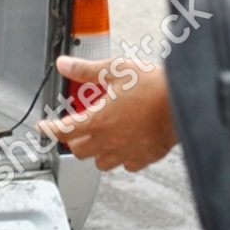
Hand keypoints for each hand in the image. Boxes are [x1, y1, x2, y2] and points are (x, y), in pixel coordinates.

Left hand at [36, 56, 176, 171]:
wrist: (186, 103)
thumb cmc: (153, 87)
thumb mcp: (115, 70)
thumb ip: (86, 70)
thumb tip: (65, 64)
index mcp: (98, 121)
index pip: (63, 131)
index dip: (49, 130)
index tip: (43, 127)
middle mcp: (110, 141)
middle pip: (79, 150)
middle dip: (72, 139)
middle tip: (74, 127)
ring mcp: (128, 152)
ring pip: (100, 162)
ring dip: (95, 151)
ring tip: (99, 136)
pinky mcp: (146, 157)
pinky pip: (127, 164)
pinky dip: (121, 157)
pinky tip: (125, 144)